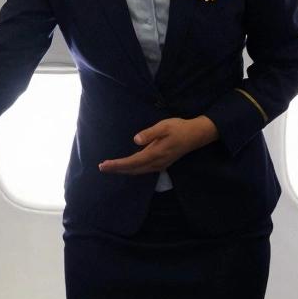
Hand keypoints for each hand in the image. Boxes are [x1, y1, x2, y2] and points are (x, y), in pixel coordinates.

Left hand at [98, 116, 219, 175]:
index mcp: (155, 153)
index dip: (117, 165)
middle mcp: (156, 162)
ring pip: (138, 172)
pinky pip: (143, 170)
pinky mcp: (162, 164)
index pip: (132, 162)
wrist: (196, 135)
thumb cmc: (179, 128)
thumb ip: (150, 133)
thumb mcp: (164, 126)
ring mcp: (160, 165)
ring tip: (110, 168)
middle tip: (101, 168)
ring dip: (123, 171)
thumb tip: (136, 140)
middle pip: (133, 170)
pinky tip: (127, 168)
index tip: (104, 165)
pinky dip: (132, 170)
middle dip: (117, 169)